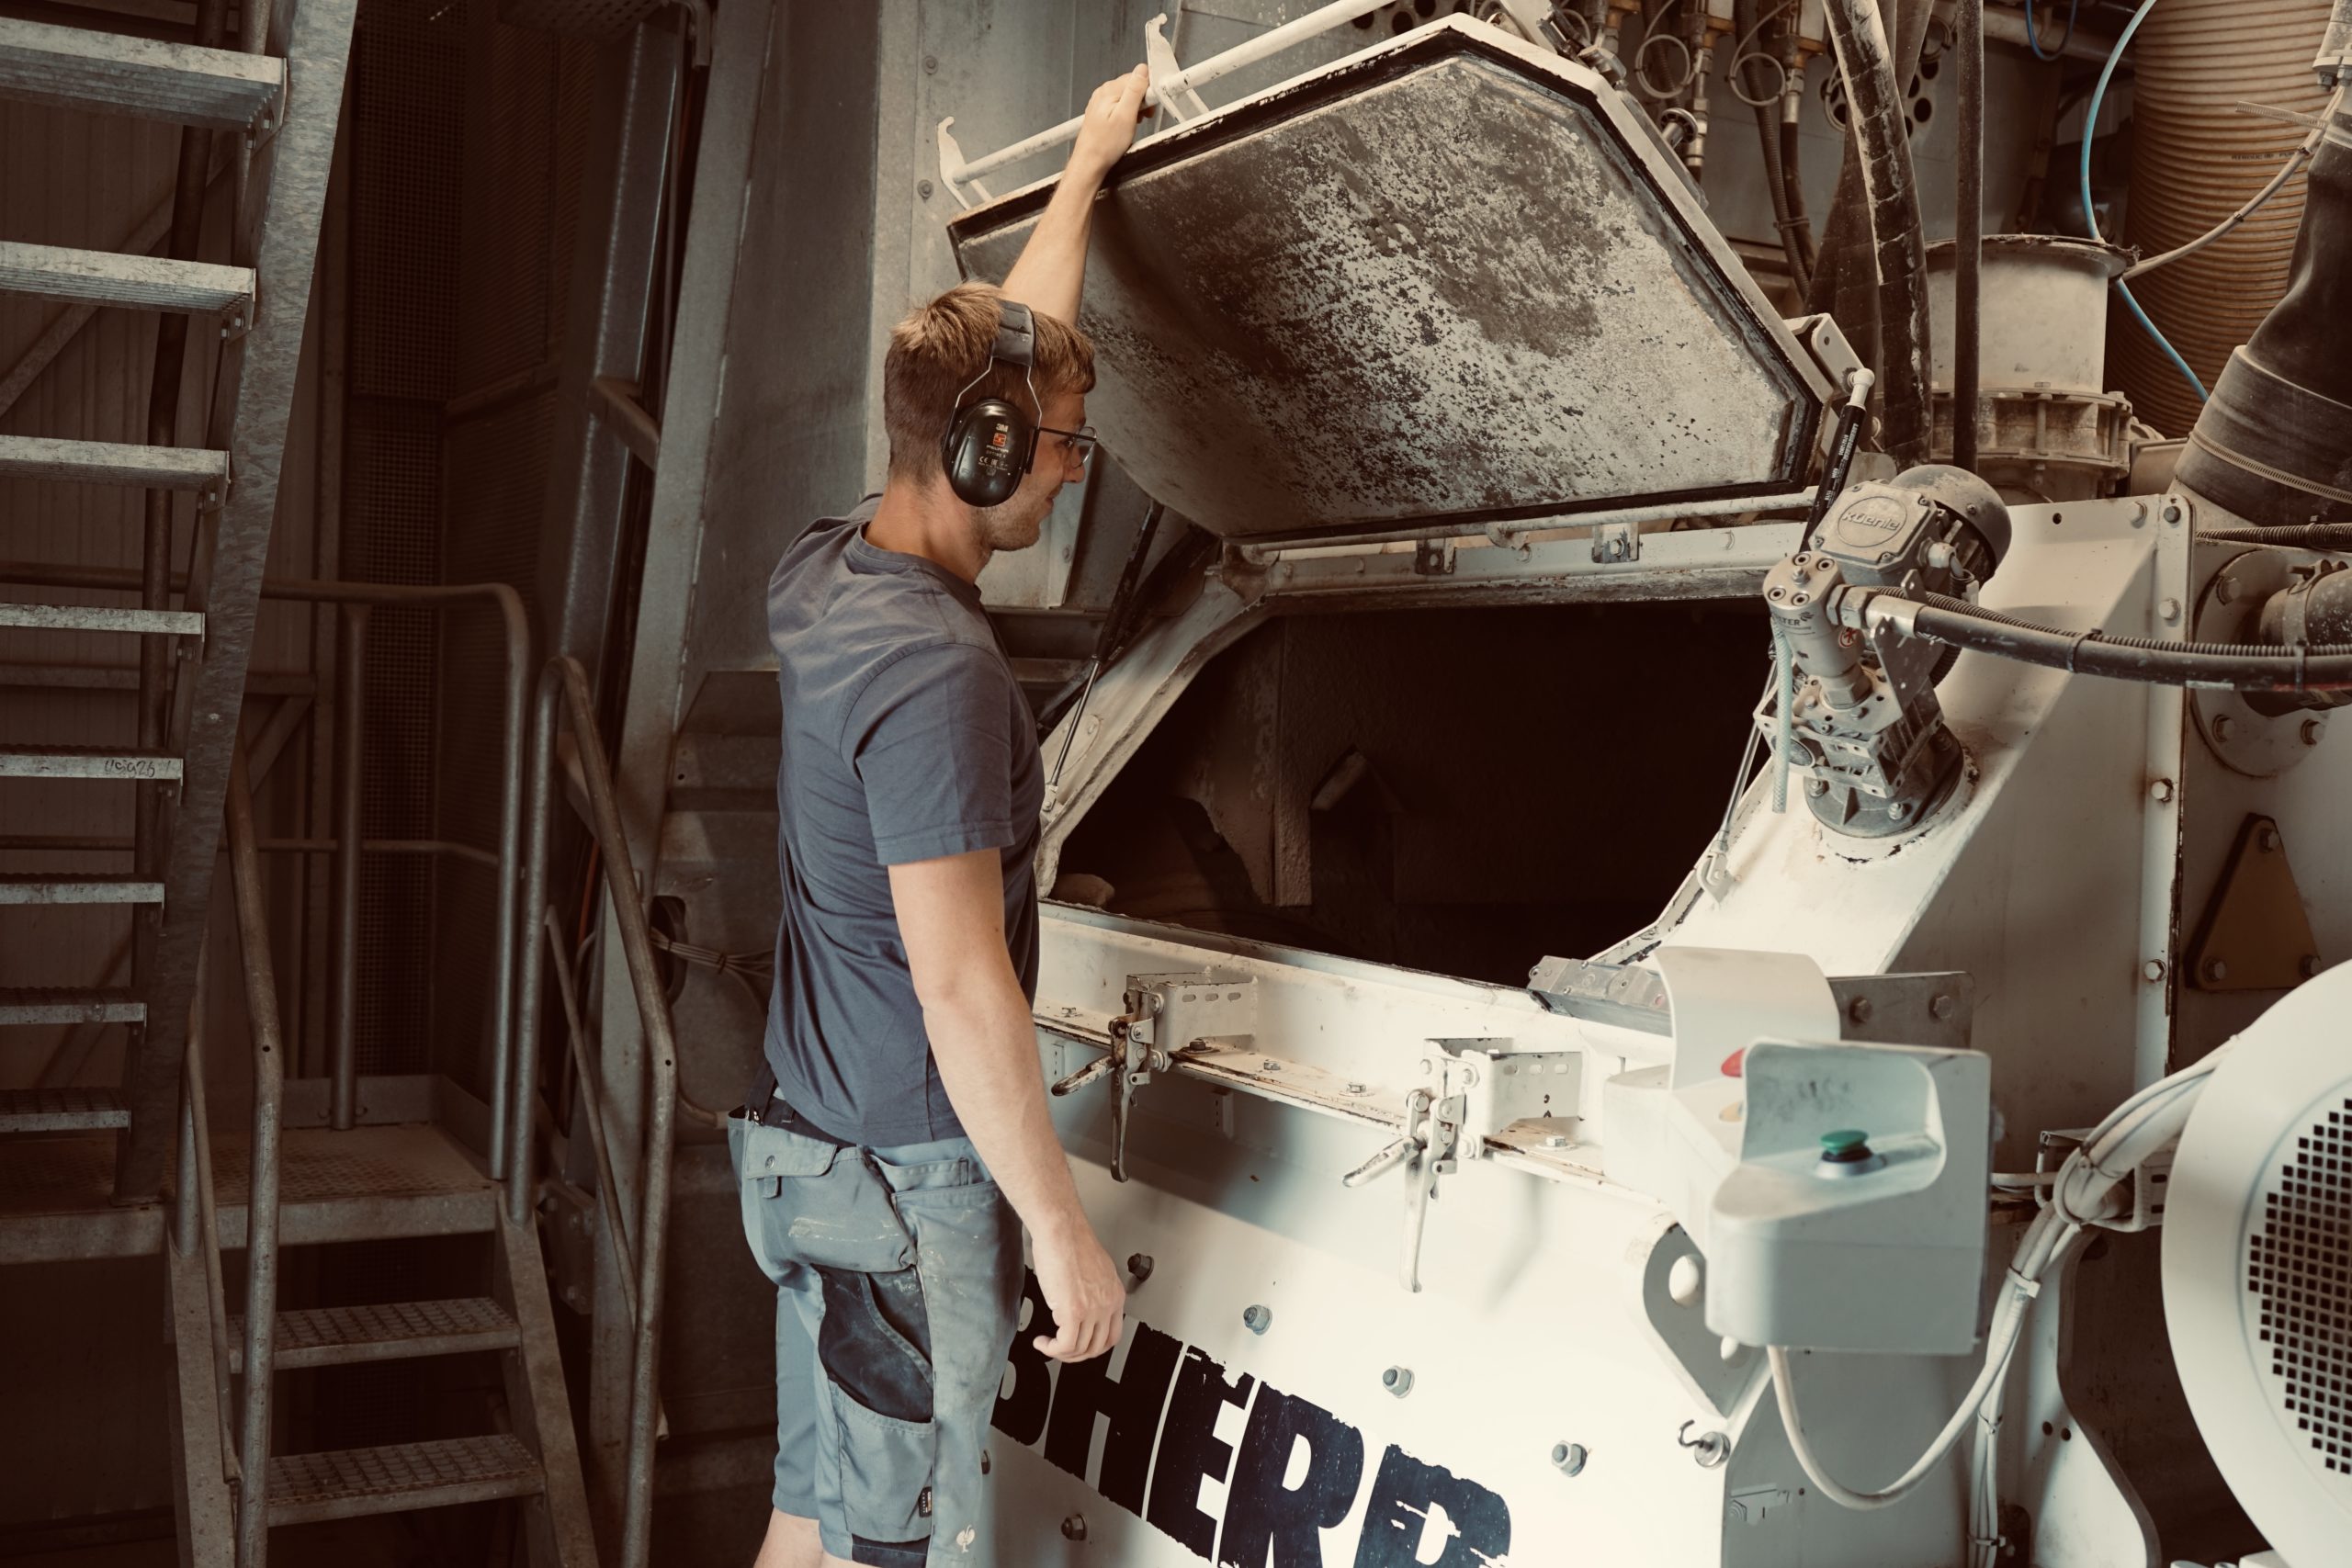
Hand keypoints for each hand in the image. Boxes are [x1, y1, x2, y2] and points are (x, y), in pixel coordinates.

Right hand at [1030, 1219, 1127, 1362]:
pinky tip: (1042, 1342)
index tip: (1080, 1345)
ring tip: (1048, 1345)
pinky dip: (1051, 1349)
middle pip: (1097, 1347)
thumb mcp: (1094, 1270)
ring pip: (1079, 1349)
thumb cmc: (1070, 1240)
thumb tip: (1082, 1305)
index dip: (1093, 1346)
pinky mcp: (1073, 1312)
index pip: (1112, 1335)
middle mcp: (1108, 1304)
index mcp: (1115, 1294)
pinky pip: (1065, 1345)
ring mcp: (1092, 1309)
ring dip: (1060, 1353)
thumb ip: (1094, 1291)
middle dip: (1076, 1355)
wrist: (1060, 1229)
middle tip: (1061, 1349)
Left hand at [1066, 64, 1149, 187]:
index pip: (1138, 77)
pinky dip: (1128, 113)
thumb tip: (1142, 70)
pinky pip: (1120, 105)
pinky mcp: (1102, 111)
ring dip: (1136, 108)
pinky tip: (1127, 125)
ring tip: (1135, 124)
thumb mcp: (1126, 116)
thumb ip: (1135, 91)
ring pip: (1127, 96)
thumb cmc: (1105, 145)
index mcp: (1110, 90)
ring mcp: (1101, 102)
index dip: (1149, 91)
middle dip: (1144, 100)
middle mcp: (1104, 92)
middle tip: (1144, 117)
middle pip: (1133, 86)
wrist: (1090, 162)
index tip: (1151, 105)